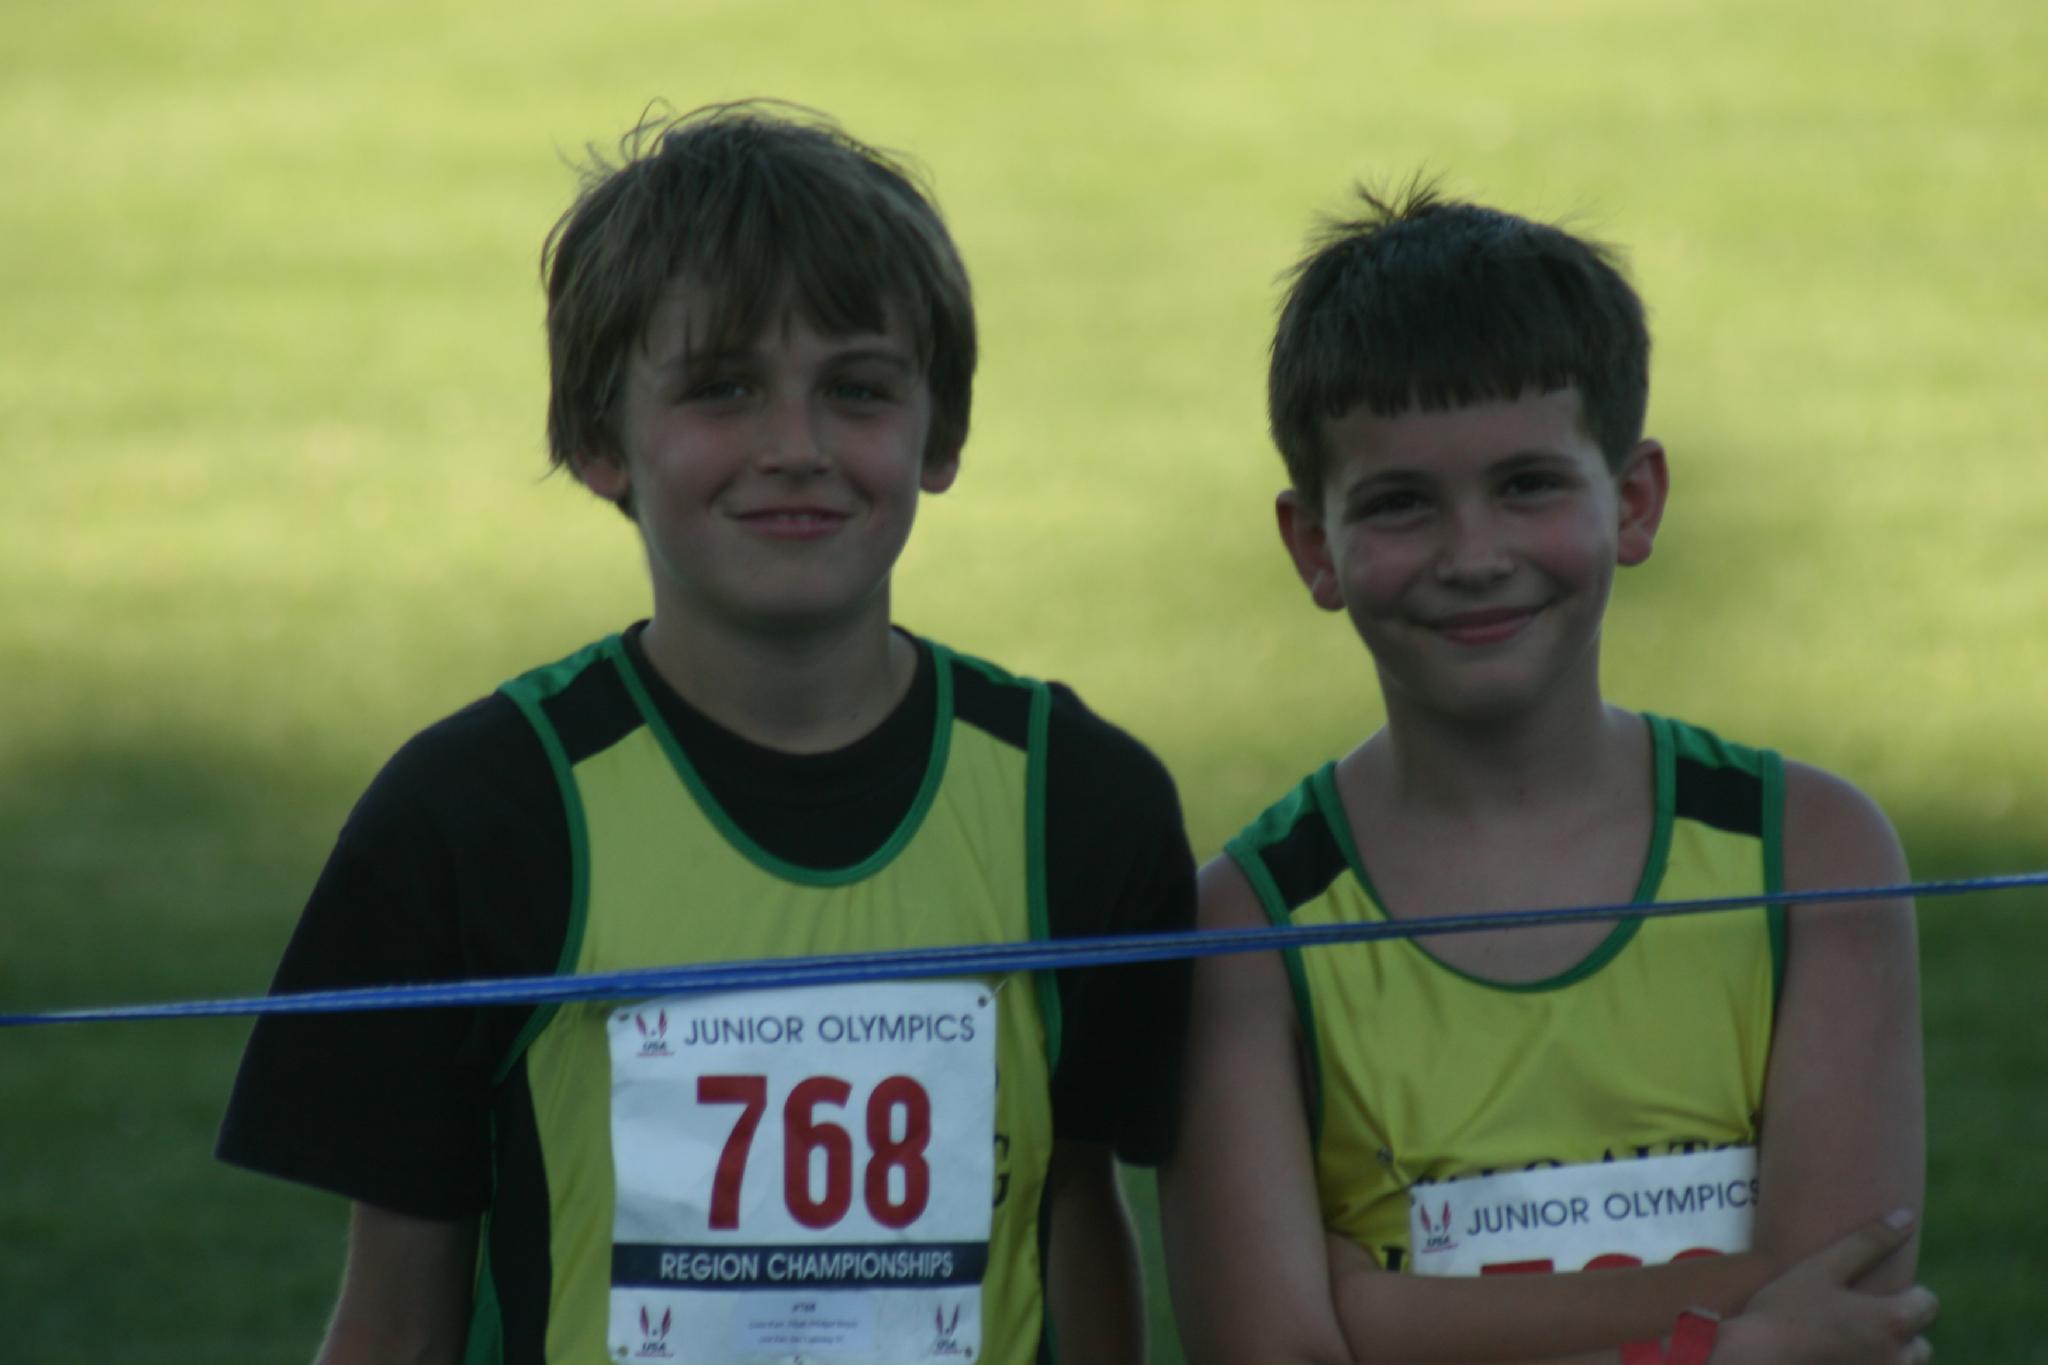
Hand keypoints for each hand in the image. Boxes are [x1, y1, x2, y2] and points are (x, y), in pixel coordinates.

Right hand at [1714, 1211, 1936, 1363]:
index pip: (1928, 1304)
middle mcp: (1897, 1359)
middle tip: (1858, 1321)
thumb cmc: (1785, 1310)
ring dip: (1886, 1356)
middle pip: (1920, 1343)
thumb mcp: (1823, 1268)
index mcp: (1893, 1321)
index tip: (1873, 1295)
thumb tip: (1906, 1217)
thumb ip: (1868, 1243)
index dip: (1907, 1295)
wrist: (1753, 1360)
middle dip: (1899, 1332)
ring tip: (1847, 1344)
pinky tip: (1836, 1361)